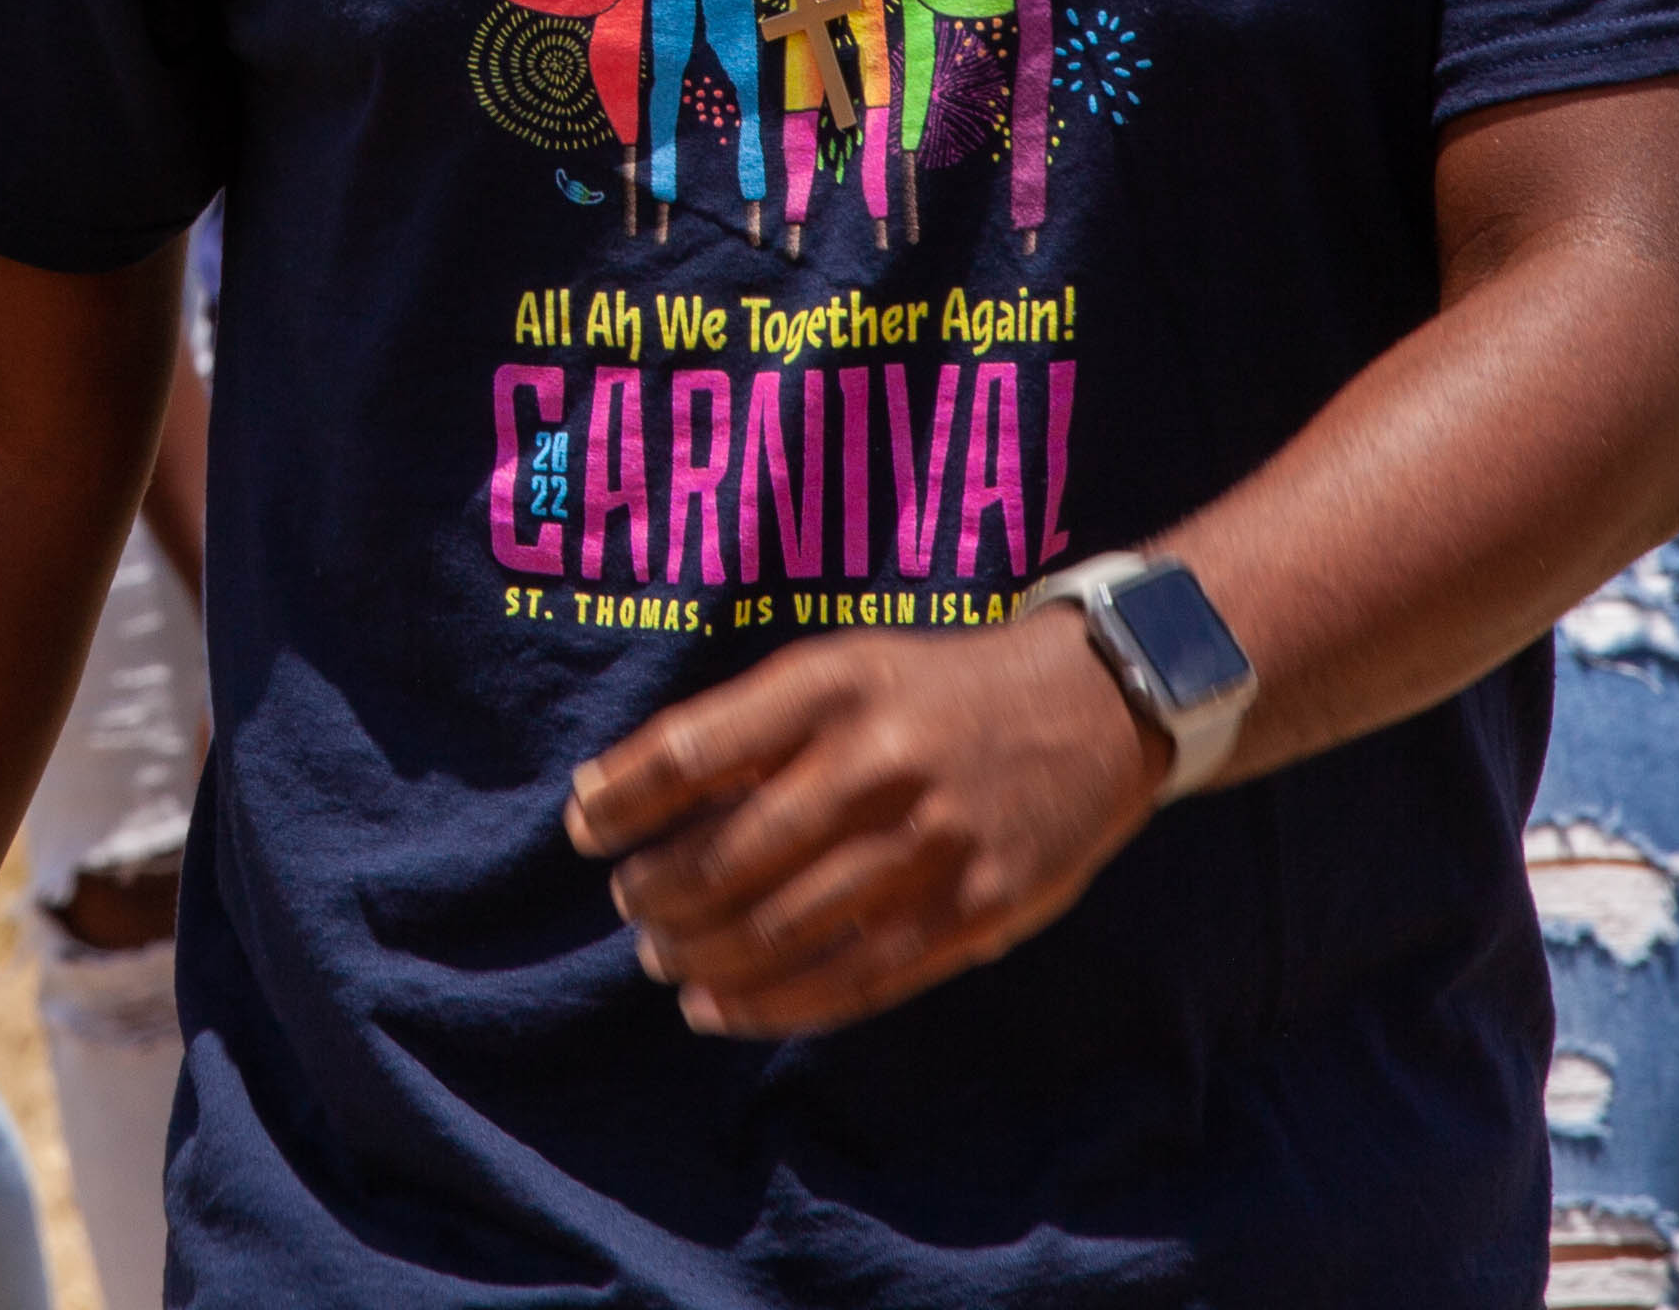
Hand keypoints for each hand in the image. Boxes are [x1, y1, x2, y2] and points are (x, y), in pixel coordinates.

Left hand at [563, 613, 1159, 1038]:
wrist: (1095, 705)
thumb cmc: (934, 691)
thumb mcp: (841, 669)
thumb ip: (748, 729)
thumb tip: (623, 793)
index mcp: (832, 686)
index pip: (690, 754)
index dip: (620, 801)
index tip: (583, 826)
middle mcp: (878, 764)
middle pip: (727, 857)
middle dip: (654, 894)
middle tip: (627, 905)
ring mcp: (931, 845)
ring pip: (779, 930)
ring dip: (697, 955)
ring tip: (660, 957)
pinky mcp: (975, 913)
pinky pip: (852, 980)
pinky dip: (767, 1006)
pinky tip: (715, 1009)